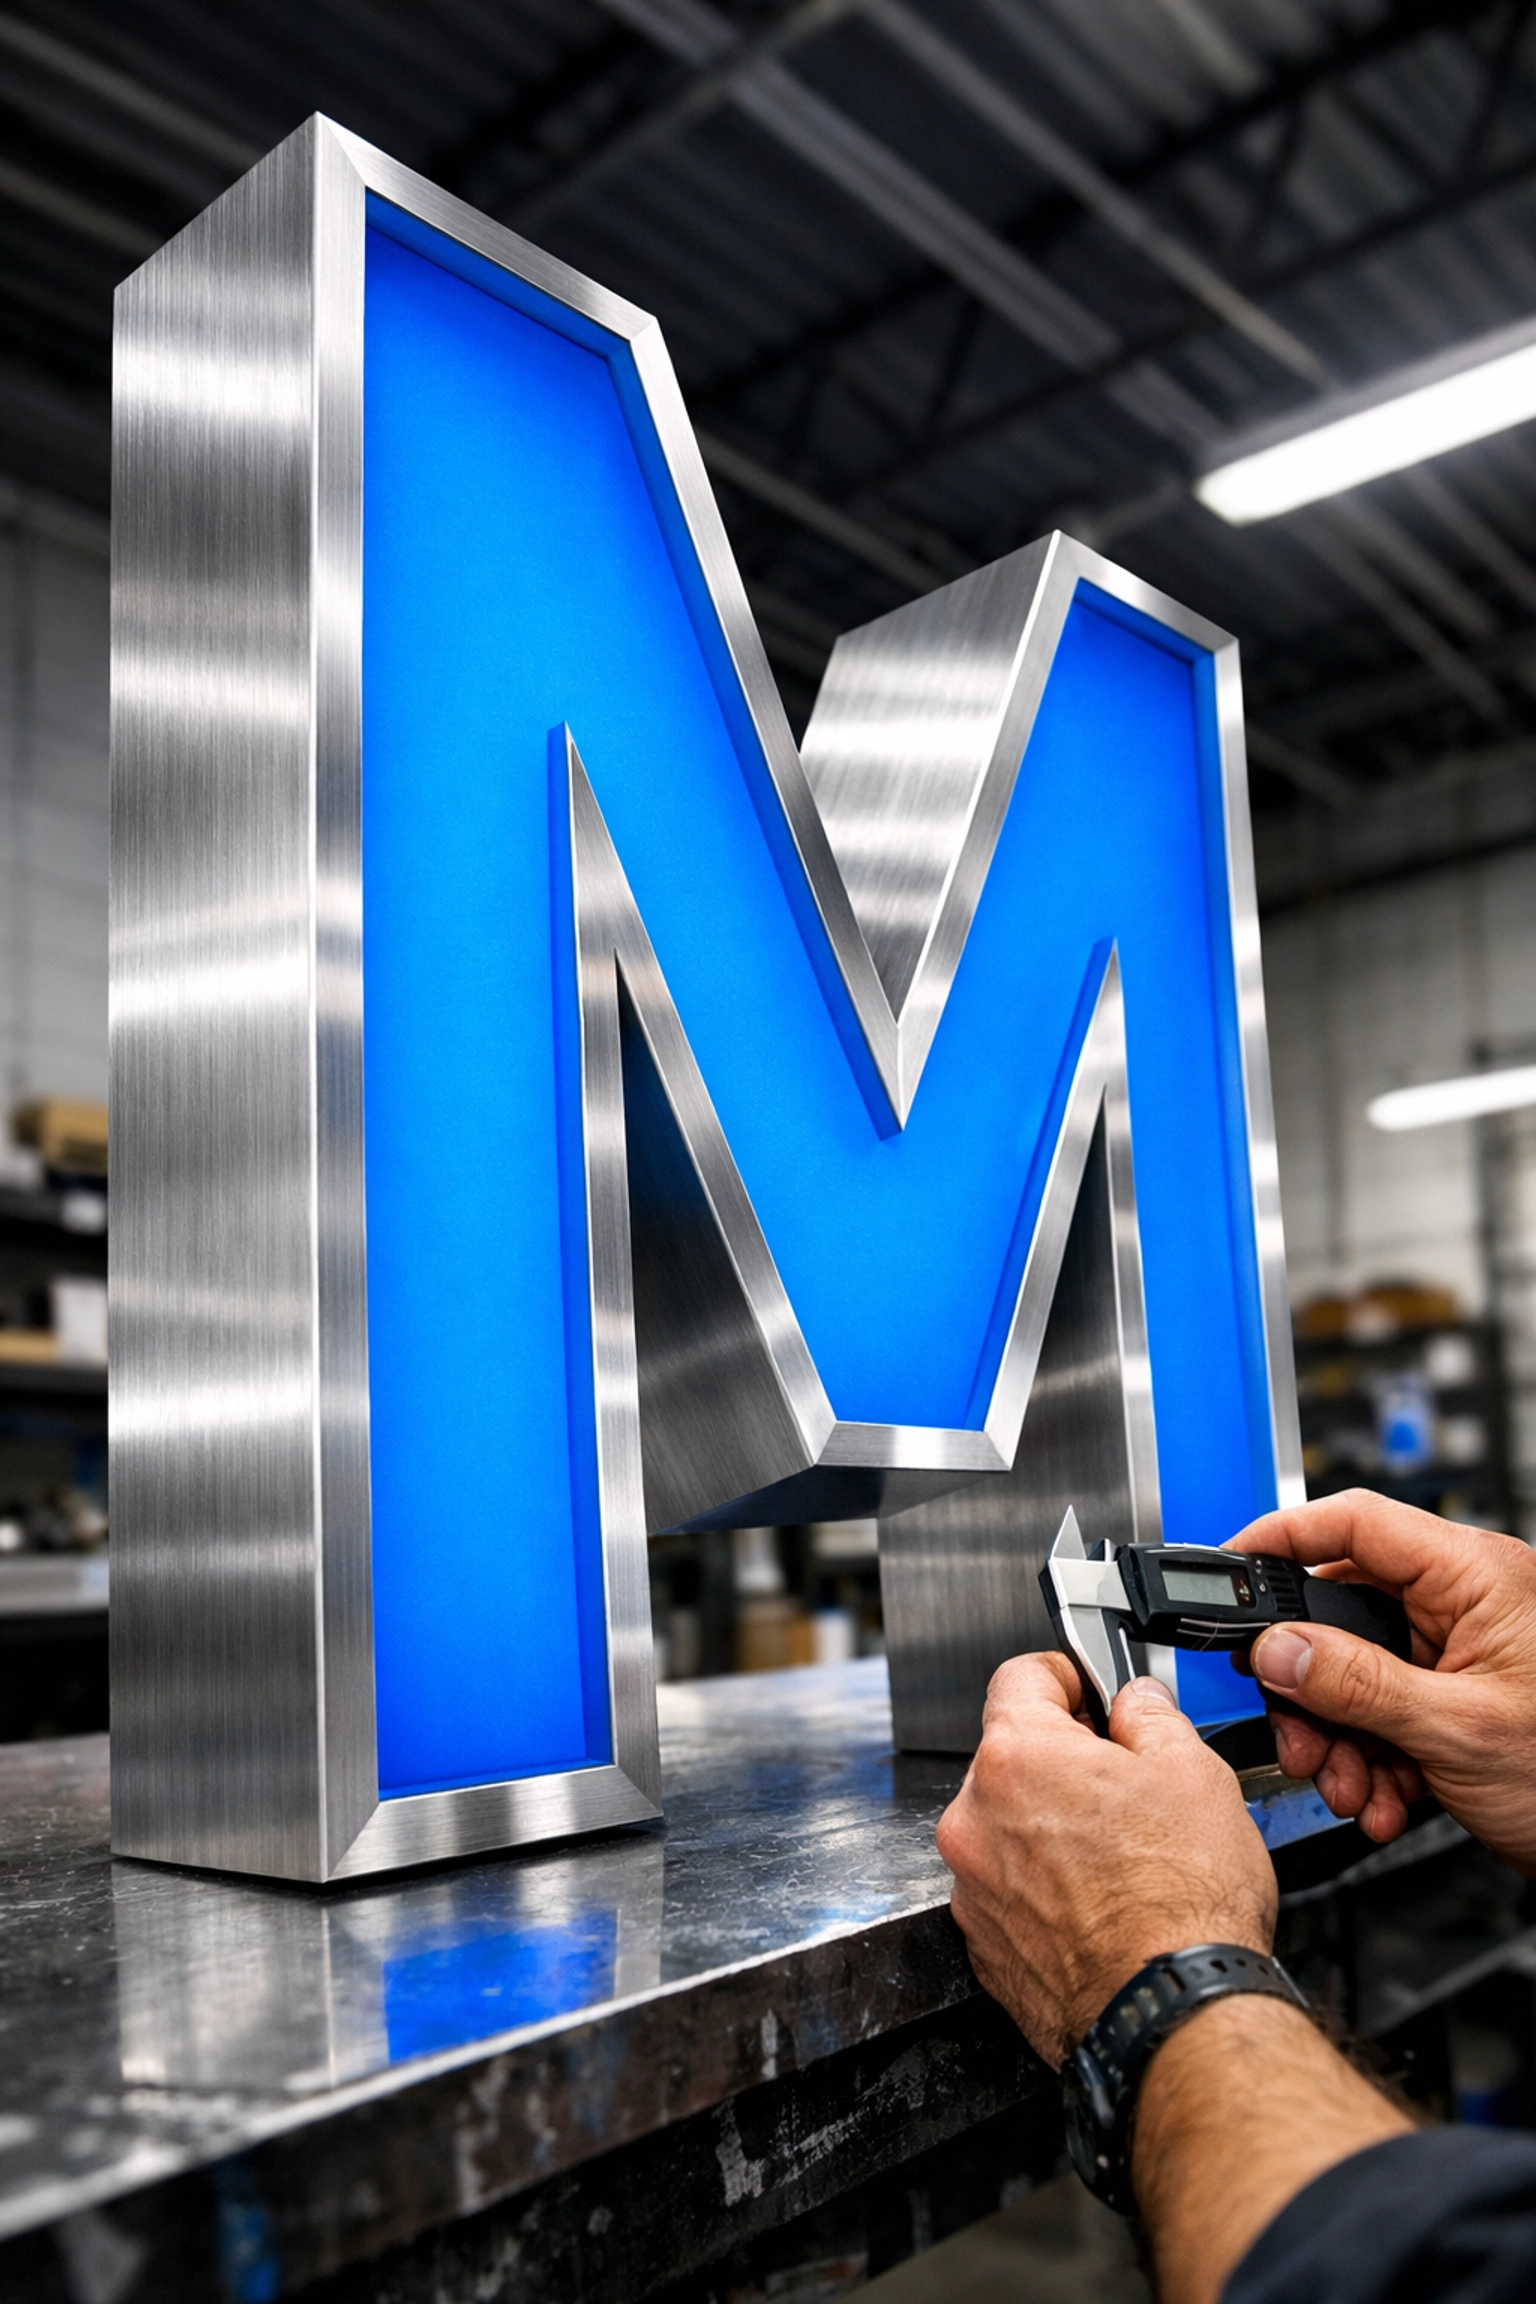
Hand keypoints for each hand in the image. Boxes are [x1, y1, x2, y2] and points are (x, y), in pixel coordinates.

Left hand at [935, 1652, 1275, 2066]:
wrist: (1171, 2013)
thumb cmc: (1182, 1904)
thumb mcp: (1193, 1773)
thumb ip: (1151, 1716)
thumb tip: (1136, 1702)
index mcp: (1017, 1758)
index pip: (1019, 1677)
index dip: (1066, 1676)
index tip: (1091, 1691)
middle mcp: (976, 1819)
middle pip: (1012, 1757)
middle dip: (1065, 1762)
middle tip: (1126, 1785)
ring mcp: (974, 1886)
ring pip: (1008, 1827)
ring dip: (1051, 1829)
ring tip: (1121, 1856)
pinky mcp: (984, 1944)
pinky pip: (1008, 1889)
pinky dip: (1044, 1888)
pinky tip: (1100, 1902)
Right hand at [1229, 1491, 1535, 1871]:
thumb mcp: (1457, 1729)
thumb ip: (1356, 1684)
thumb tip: (1276, 1649)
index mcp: (1474, 1576)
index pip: (1356, 1522)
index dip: (1284, 1537)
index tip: (1230, 1567)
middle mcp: (1465, 1603)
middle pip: (1342, 1611)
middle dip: (1311, 1686)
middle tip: (1296, 1734)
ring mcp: (1460, 1654)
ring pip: (1355, 1672)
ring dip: (1338, 1738)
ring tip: (1349, 1788)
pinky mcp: (1456, 1701)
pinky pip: (1383, 1713)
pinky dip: (1372, 1761)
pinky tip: (1383, 1800)